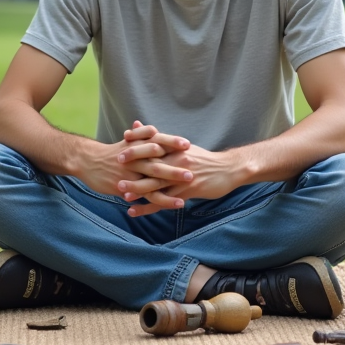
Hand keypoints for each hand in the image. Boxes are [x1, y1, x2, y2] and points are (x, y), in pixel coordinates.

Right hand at [76, 121, 191, 206]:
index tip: (187, 144)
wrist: (87, 161)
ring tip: (190, 184)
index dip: (171, 142)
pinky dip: (164, 200)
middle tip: (192, 165)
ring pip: (154, 179)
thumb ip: (141, 135)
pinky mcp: (127, 188)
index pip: (156, 141)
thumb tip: (154, 130)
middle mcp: (134, 158)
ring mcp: (130, 174)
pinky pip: (148, 196)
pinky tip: (177, 203)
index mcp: (136, 144)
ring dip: (173, 182)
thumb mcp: (126, 141)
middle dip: (175, 163)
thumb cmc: (110, 152)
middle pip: (157, 160)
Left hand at [119, 137, 245, 217]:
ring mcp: (182, 178)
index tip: (122, 142)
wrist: (229, 170)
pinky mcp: (187, 192)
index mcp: (177, 149)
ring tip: (122, 193)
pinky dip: (148, 208)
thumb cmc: (205, 160)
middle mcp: (178, 161)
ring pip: (156, 184)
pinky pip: (164, 201)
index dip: (138, 143)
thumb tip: (150, 132)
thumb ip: (167, 142)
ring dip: (138, 189)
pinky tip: (136, 212)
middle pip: (152, 163)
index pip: (154, 143)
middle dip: (133, 166)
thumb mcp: (187, 148)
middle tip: (115, 168)